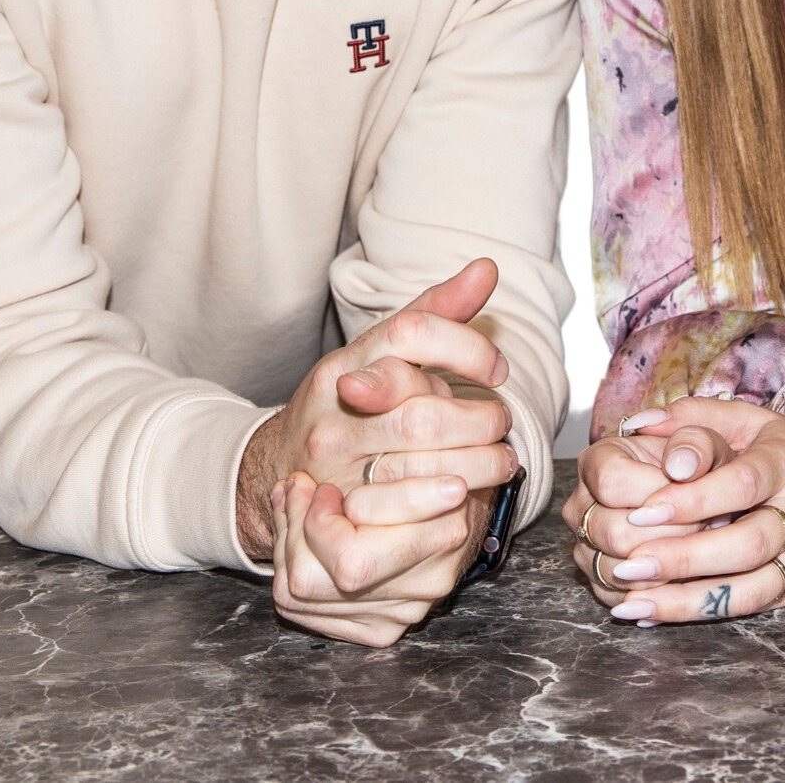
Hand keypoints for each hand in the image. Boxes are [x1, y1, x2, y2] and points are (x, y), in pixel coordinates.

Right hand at [236, 260, 516, 615]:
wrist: (281, 465)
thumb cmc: (349, 402)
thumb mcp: (382, 349)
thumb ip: (436, 311)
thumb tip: (488, 268)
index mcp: (349, 362)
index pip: (413, 333)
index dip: (466, 347)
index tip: (497, 368)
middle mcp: (337, 414)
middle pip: (424, 413)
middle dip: (480, 421)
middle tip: (503, 425)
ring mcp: (334, 467)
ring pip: (420, 465)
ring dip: (477, 467)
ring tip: (502, 461)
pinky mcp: (339, 514)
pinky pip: (401, 516)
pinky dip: (445, 509)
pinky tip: (468, 499)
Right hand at [560, 422, 711, 602]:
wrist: (694, 498)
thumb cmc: (696, 470)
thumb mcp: (705, 446)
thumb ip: (696, 447)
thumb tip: (680, 468)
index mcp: (597, 462)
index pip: (612, 483)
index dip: (656, 494)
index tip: (691, 492)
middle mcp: (580, 506)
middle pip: (614, 533)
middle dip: (669, 534)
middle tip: (704, 526)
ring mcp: (584, 546)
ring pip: (615, 571)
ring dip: (665, 566)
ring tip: (695, 546)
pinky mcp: (597, 580)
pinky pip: (619, 597)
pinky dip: (656, 592)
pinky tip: (682, 572)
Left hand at [572, 397, 784, 624]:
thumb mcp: (749, 419)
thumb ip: (692, 418)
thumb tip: (635, 424)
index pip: (742, 484)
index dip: (693, 500)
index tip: (642, 510)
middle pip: (748, 545)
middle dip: (684, 558)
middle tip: (627, 565)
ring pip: (751, 590)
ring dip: (687, 602)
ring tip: (633, 602)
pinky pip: (753, 608)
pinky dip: (703, 615)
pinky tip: (657, 615)